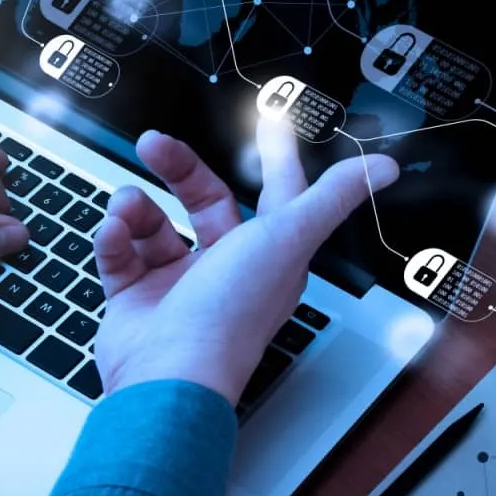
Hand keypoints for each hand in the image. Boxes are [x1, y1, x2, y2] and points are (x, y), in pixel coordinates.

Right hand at [94, 120, 399, 402]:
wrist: (168, 375)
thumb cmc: (231, 316)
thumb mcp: (289, 239)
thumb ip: (334, 197)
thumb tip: (383, 167)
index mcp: (268, 255)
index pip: (277, 193)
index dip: (275, 156)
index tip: (269, 119)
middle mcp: (226, 269)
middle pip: (204, 199)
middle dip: (178, 168)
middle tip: (153, 143)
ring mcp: (179, 285)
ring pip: (155, 224)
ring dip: (136, 208)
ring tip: (126, 208)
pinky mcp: (138, 299)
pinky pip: (120, 254)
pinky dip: (112, 241)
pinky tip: (113, 236)